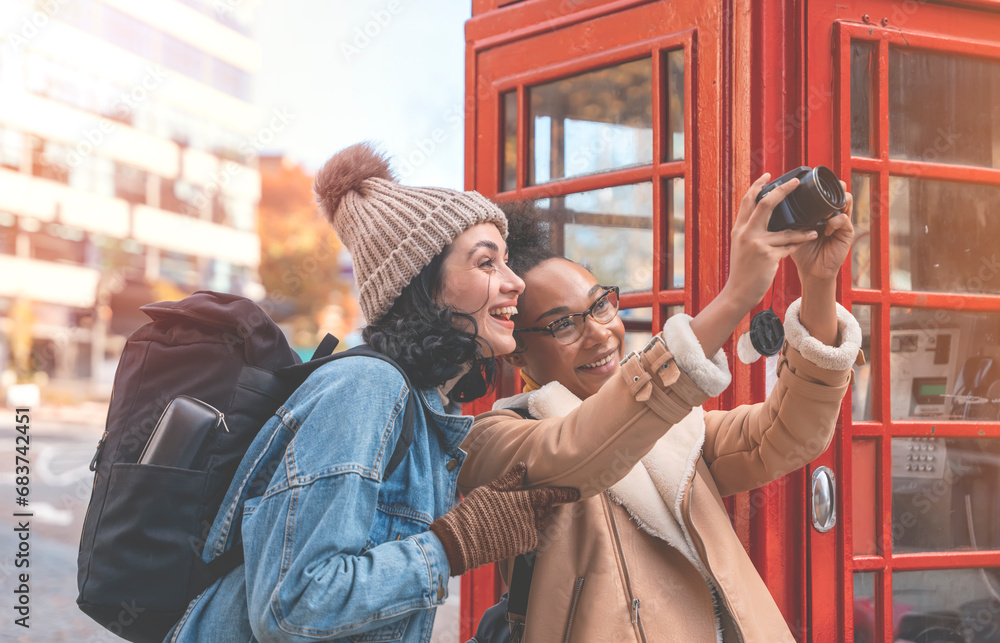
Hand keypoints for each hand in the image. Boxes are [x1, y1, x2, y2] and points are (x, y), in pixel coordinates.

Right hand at [429, 462, 578, 575]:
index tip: (577, 492)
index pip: (550, 495)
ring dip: (539, 516)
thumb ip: (509, 479)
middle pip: (547, 509)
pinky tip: (518, 525)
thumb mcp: (490, 490)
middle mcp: (529, 518)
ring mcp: (526, 534)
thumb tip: (523, 467)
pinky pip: (533, 535)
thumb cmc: (474, 512)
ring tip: (527, 511)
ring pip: (541, 522)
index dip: (565, 493)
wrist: (464, 542)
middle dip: (548, 503)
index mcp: (523, 501)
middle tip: (542, 498)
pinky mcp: (521, 547)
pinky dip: (531, 529)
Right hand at [723, 173, 819, 311]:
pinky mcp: (768, 256)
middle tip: (795, 182)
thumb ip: (750, 231)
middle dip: (782, 190)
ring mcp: (757, 244)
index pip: (747, 201)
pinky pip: (789, 246)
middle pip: (765, 204)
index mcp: (739, 229)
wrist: (738, 292)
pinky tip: (811, 239)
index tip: (768, 175)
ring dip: (803, 228)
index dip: (757, 186)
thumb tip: (763, 218)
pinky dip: (800, 243)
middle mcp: (746, 233)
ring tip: (816, 223)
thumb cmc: (742, 271)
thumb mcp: (741, 246)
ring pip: (786, 230)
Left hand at [790, 183, 854, 282]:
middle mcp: (832, 214)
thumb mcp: (791, 230)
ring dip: (835, 202)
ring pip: (846, 201)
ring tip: (824, 209)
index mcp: (820, 212)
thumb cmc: (801, 251)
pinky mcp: (847, 233)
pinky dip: (834, 221)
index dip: (822, 184)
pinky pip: (844, 219)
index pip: (825, 191)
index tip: (811, 182)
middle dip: (834, 186)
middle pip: (838, 192)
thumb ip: (786, 217)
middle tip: (822, 187)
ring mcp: (841, 223)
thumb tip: (770, 201)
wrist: (810, 271)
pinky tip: (826, 228)